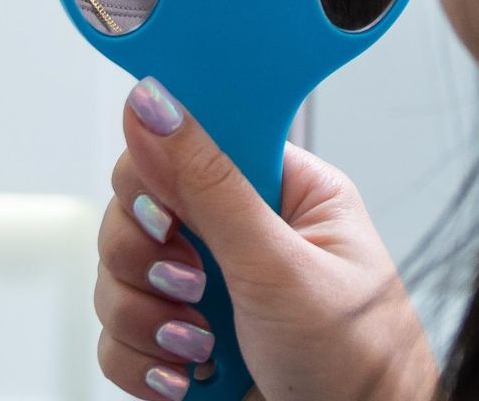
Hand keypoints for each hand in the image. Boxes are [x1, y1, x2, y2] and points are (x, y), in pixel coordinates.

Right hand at [93, 76, 439, 400]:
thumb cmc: (361, 362)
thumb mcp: (281, 266)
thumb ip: (210, 186)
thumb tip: (156, 104)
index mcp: (282, 189)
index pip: (192, 138)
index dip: (159, 169)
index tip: (164, 212)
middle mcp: (240, 231)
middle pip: (138, 206)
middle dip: (148, 258)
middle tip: (194, 288)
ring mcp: (207, 288)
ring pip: (117, 275)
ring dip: (146, 320)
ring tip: (202, 347)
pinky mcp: (181, 342)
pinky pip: (117, 337)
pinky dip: (143, 363)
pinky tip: (186, 379)